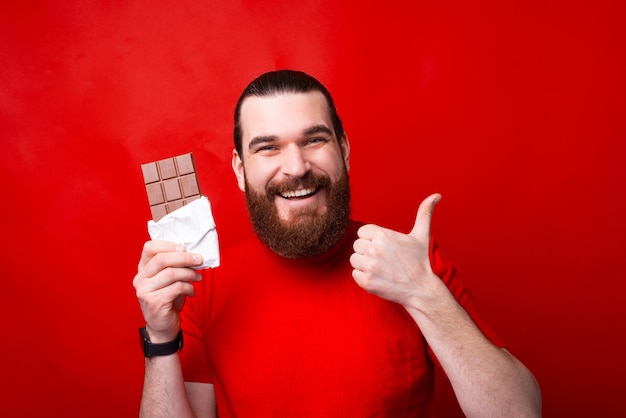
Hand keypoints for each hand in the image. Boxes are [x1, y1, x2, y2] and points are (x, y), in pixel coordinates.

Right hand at [133, 240, 202, 341]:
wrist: (163, 327)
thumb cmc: (168, 300)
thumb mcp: (170, 280)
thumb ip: (175, 266)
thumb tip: (193, 253)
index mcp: (143, 269)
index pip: (150, 248)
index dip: (168, 245)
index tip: (184, 248)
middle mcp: (140, 279)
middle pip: (161, 259)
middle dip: (184, 257)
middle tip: (199, 260)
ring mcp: (145, 291)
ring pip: (170, 273)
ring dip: (189, 273)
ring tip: (198, 277)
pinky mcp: (154, 302)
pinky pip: (176, 288)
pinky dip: (189, 287)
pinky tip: (192, 292)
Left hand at [350, 193, 441, 307]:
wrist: (421, 289)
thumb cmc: (420, 261)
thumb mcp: (421, 235)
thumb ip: (424, 213)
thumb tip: (437, 195)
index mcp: (382, 235)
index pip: (362, 232)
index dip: (372, 240)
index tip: (384, 248)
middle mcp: (374, 249)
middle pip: (357, 246)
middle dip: (368, 252)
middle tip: (384, 260)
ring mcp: (369, 266)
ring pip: (354, 260)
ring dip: (364, 265)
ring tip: (381, 269)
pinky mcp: (366, 281)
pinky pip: (354, 274)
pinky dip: (364, 277)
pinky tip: (378, 278)